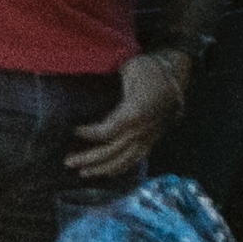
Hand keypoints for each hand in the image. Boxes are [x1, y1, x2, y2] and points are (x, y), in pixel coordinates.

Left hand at [66, 51, 185, 177]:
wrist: (175, 77)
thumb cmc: (148, 69)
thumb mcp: (129, 68)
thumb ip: (111, 77)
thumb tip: (85, 76)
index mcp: (136, 112)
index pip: (109, 131)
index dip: (90, 134)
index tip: (74, 130)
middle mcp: (141, 130)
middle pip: (113, 151)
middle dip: (89, 159)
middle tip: (68, 162)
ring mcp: (147, 138)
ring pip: (124, 161)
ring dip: (102, 169)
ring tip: (82, 173)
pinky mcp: (150, 141)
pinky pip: (134, 160)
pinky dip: (118, 169)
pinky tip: (104, 172)